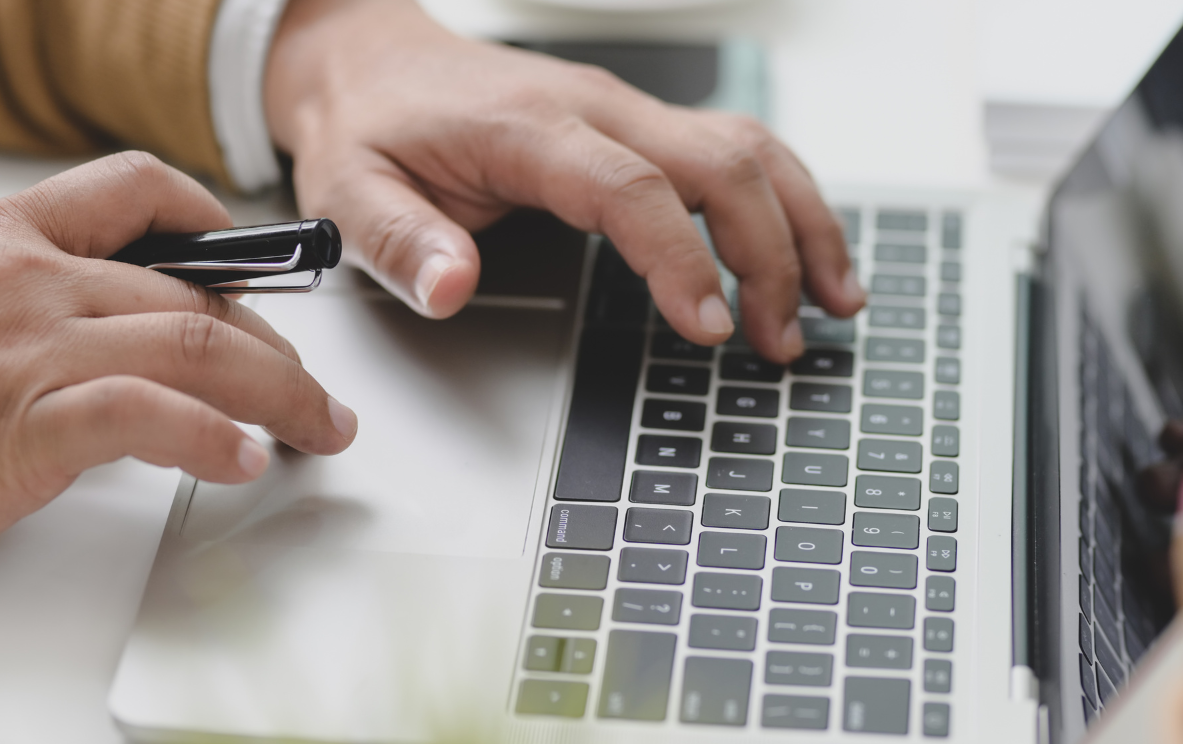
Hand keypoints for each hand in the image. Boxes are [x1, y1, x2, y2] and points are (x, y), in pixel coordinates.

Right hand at [0, 153, 357, 572]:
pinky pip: (154, 418)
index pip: (130, 192)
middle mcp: (29, 279)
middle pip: (194, 290)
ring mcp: (35, 347)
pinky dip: (217, 441)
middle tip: (305, 384)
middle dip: (271, 340)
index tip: (247, 255)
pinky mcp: (29, 424)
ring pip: (199, 346)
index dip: (209, 219)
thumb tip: (47, 338)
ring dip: (281, 393)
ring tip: (318, 427)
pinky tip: (249, 462)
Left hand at [264, 0, 867, 361]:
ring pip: (747, 148)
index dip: (682, 259)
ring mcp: (627, 109)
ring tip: (834, 304)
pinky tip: (809, 256)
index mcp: (529, 126)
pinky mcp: (641, 123)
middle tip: (780, 340)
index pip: (631, 188)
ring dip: (801, 223)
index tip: (711, 328)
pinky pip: (735, 150)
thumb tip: (451, 289)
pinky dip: (786, 201)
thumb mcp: (348, 192)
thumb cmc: (368, 129)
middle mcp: (596, 107)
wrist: (370, 63)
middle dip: (769, 254)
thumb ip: (399, 241)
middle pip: (720, 162)